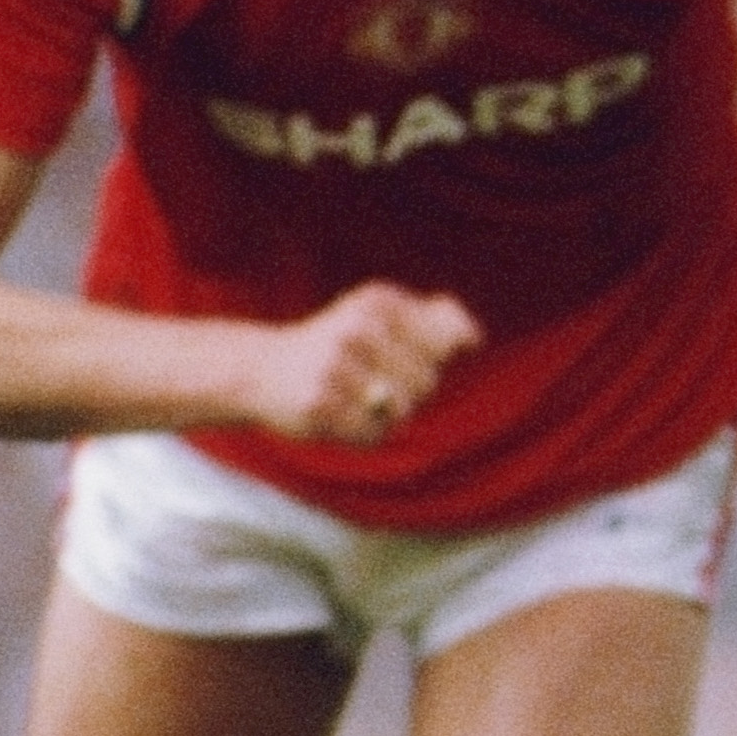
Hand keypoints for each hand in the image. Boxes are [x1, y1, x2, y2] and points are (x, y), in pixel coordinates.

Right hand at [244, 284, 481, 443]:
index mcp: (379, 301)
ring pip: (404, 411)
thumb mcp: (380, 313)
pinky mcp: (318, 404)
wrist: (262, 369)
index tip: (415, 355)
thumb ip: (434, 318)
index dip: (439, 359)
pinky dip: (365, 432)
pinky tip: (340, 413)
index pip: (449, 343)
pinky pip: (374, 434)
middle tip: (371, 378)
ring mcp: (336, 366)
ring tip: (356, 396)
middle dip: (410, 390)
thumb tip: (474, 339)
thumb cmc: (338, 343)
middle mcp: (358, 328)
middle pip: (429, 382)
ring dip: (387, 414)